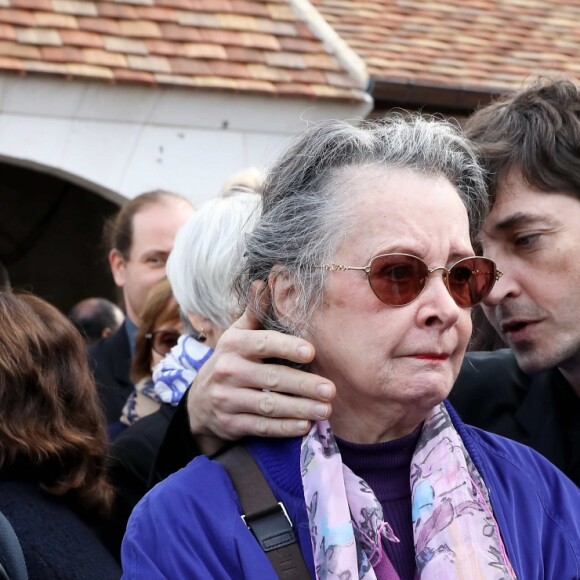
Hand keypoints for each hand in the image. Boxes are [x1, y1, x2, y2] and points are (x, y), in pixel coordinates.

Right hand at [187, 282, 334, 441]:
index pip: (262, 343)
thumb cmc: (230, 361)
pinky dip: (284, 428)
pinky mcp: (231, 423)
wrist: (200, 401)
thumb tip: (265, 281)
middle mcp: (228, 370)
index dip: (286, 347)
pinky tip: (305, 426)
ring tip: (325, 410)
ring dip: (299, 408)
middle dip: (303, 385)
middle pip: (271, 378)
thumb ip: (255, 312)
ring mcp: (227, 399)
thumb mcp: (237, 334)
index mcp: (233, 344)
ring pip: (268, 405)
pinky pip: (261, 426)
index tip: (311, 352)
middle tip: (330, 390)